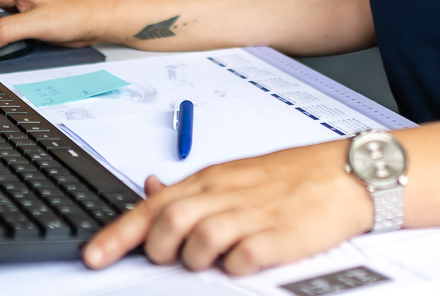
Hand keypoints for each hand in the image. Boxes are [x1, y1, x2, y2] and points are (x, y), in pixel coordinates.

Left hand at [82, 140, 372, 275]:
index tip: (94, 257)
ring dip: (195, 256)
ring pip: (201, 237)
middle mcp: (226, 194)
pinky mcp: (281, 235)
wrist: (345, 173)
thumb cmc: (287, 178)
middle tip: (167, 259)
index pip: (152, 206)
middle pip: (171, 220)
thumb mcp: (231, 174)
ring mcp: (253, 214)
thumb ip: (188, 188)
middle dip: (158, 247)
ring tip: (209, 260)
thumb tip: (149, 188)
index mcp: (210, 180)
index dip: (119, 234)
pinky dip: (234, 265)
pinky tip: (241, 262)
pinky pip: (244, 256)